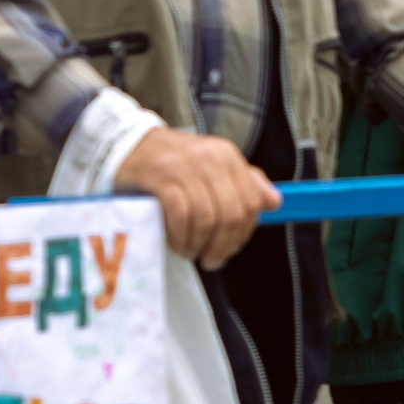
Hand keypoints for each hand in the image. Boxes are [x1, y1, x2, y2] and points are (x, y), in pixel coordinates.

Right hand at [113, 128, 278, 269]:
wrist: (128, 144)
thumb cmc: (172, 163)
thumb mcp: (212, 167)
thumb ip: (244, 183)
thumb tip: (274, 202)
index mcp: (227, 156)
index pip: (251, 201)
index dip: (244, 232)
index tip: (230, 248)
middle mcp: (210, 158)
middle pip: (231, 213)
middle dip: (223, 244)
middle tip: (210, 259)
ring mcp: (184, 166)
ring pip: (206, 217)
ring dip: (199, 244)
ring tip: (190, 251)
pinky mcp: (160, 176)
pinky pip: (180, 214)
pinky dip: (180, 236)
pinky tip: (176, 243)